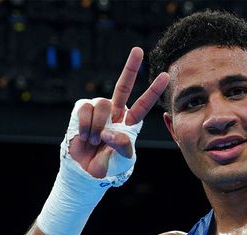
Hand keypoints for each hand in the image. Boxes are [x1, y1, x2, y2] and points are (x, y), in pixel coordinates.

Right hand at [68, 47, 169, 177]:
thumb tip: (108, 131)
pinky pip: (85, 109)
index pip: (143, 104)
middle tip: (139, 50)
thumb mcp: (122, 159)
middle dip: (131, 67)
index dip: (153, 90)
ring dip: (97, 126)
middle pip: (124, 86)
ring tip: (94, 141)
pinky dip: (85, 125)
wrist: (86, 171)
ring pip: (102, 104)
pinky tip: (84, 136)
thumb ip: (122, 145)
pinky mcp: (81, 110)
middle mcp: (115, 113)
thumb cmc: (108, 165)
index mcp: (129, 123)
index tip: (165, 75)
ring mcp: (99, 110)